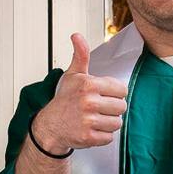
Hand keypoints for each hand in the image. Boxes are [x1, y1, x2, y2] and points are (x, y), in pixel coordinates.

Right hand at [34, 34, 127, 151]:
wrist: (50, 126)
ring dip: (108, 122)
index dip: (114, 93)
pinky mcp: (88, 137)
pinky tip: (91, 129)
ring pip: (117, 123)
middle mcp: (88, 102)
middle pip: (122, 107)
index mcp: (88, 84)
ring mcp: (88, 121)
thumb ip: (80, 55)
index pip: (122, 89)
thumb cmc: (64, 100)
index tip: (102, 95)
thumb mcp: (72, 75)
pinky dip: (102, 136)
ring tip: (94, 118)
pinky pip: (109, 137)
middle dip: (112, 108)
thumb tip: (77, 36)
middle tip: (98, 108)